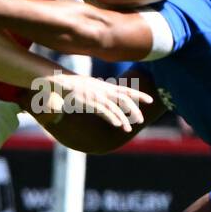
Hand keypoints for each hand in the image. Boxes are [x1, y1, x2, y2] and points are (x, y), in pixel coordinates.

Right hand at [30, 71, 152, 132]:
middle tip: (141, 120)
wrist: (59, 82)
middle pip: (124, 98)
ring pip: (114, 107)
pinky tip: (118, 125)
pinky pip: (103, 111)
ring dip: (123, 119)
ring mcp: (96, 96)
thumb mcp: (91, 87)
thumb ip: (101, 93)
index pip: (126, 89)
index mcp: (105, 87)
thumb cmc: (75, 86)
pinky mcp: (89, 102)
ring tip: (128, 129)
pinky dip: (112, 117)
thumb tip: (109, 101)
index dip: (139, 94)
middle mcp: (103, 90)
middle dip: (134, 109)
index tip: (151, 100)